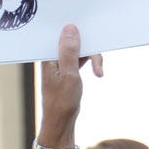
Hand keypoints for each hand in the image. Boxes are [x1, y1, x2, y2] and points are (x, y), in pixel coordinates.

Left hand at [37, 24, 102, 146]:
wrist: (61, 121)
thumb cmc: (62, 100)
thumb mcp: (68, 74)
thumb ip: (69, 51)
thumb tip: (70, 28)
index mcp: (48, 55)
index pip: (64, 35)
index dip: (78, 32)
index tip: (93, 36)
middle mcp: (53, 56)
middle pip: (75, 41)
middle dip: (90, 48)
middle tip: (99, 64)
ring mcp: (61, 62)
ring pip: (81, 49)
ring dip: (93, 58)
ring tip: (100, 71)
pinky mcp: (68, 67)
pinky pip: (82, 57)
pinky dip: (91, 63)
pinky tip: (98, 72)